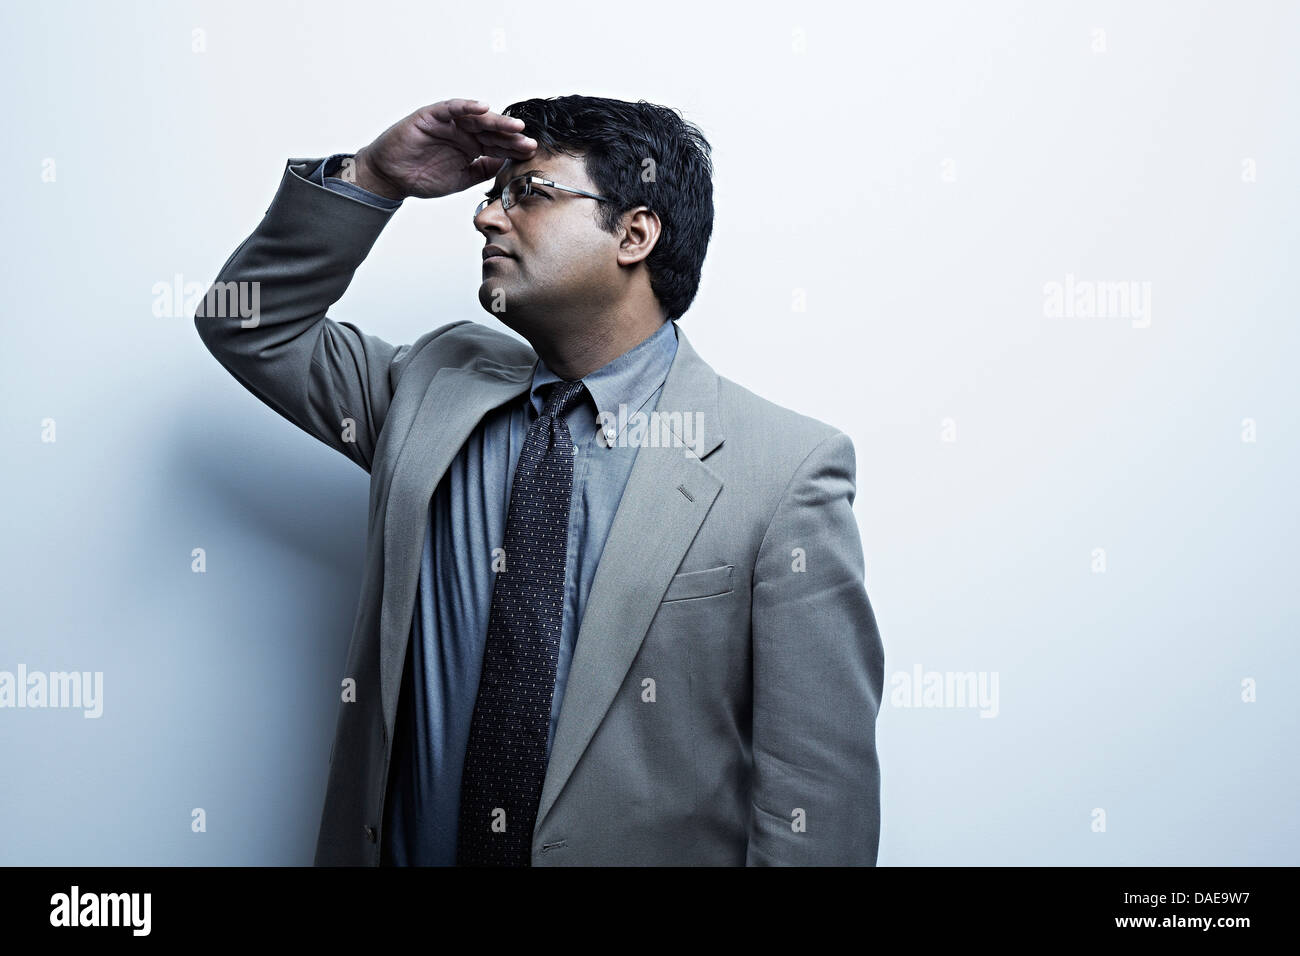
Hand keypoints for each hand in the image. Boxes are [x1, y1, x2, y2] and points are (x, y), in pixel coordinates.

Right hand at [349, 99, 536, 200]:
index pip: (497, 146)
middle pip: (492, 131)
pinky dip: (466, 106)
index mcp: (471, 147)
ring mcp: (449, 123)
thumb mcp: (461, 180)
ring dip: (496, 120)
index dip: (514, 149)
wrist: (392, 178)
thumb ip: (482, 171)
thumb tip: (506, 165)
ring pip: (476, 118)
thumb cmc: (422, 177)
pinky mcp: (432, 115)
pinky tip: (482, 107)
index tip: (531, 153)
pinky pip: (451, 107)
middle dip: (511, 135)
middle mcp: (463, 132)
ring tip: (514, 126)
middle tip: (528, 140)